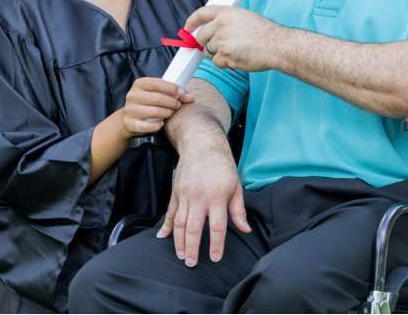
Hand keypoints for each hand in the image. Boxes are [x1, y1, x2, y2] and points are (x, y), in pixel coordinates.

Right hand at [115, 77, 192, 140]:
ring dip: (166, 113)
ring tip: (171, 113)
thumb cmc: (149, 103)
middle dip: (171, 102)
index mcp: (139, 84)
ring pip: (152, 112)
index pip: (156, 83)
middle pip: (156, 98)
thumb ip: (173, 93)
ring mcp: (130, 110)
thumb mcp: (158, 93)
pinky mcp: (129, 123)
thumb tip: (189, 96)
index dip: (171, 88)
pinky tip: (161, 124)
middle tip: (178, 105)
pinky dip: (155, 126)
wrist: (131, 117)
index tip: (181, 93)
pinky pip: (145, 126)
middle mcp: (132, 95)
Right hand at [156, 144, 249, 265]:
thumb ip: (238, 210)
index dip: (216, 244)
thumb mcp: (236, 186)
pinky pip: (169, 211)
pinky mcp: (176, 192)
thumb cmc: (222, 165)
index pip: (217, 226)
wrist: (202, 145)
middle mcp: (199, 197)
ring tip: (180, 255)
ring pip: (179, 222)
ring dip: (178, 240)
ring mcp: (185, 194)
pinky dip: (165, 225)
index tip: (215, 258)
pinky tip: (162, 236)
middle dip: (192, 247)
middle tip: (191, 263)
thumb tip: (245, 229)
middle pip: (193, 227)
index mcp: (217, 197)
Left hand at [184, 6, 283, 71]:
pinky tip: (239, 58)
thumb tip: (211, 29)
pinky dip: (226, 63)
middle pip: (201, 37)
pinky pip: (218, 62)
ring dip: (219, 55)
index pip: (201, 14)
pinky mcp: (224, 54)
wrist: (277, 46)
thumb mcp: (244, 18)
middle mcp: (221, 24)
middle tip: (219, 48)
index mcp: (226, 12)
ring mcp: (221, 40)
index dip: (191, 22)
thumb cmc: (265, 34)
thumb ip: (226, 21)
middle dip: (206, 44)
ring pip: (209, 51)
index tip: (187, 29)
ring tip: (237, 51)